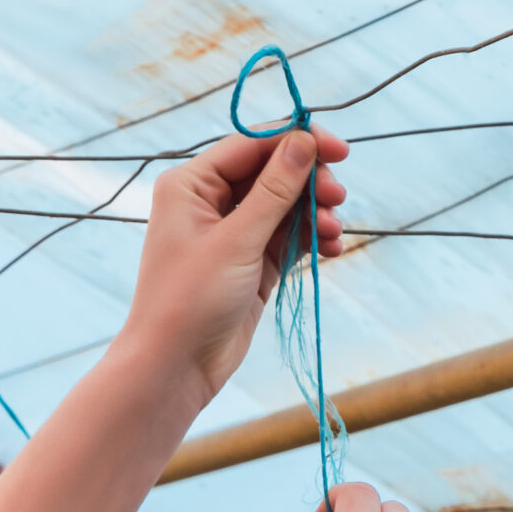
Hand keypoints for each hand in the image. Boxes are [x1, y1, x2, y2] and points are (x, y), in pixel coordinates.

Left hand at [117, 127, 348, 407]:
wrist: (174, 370)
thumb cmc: (189, 302)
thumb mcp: (236, 241)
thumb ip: (274, 190)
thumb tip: (304, 141)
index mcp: (192, 184)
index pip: (253, 145)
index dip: (298, 141)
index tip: (339, 150)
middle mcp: (209, 202)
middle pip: (273, 172)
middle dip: (309, 183)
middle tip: (337, 200)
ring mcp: (231, 234)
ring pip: (284, 206)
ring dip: (314, 214)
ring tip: (333, 233)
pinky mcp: (249, 265)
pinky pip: (287, 238)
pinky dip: (309, 239)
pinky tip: (331, 248)